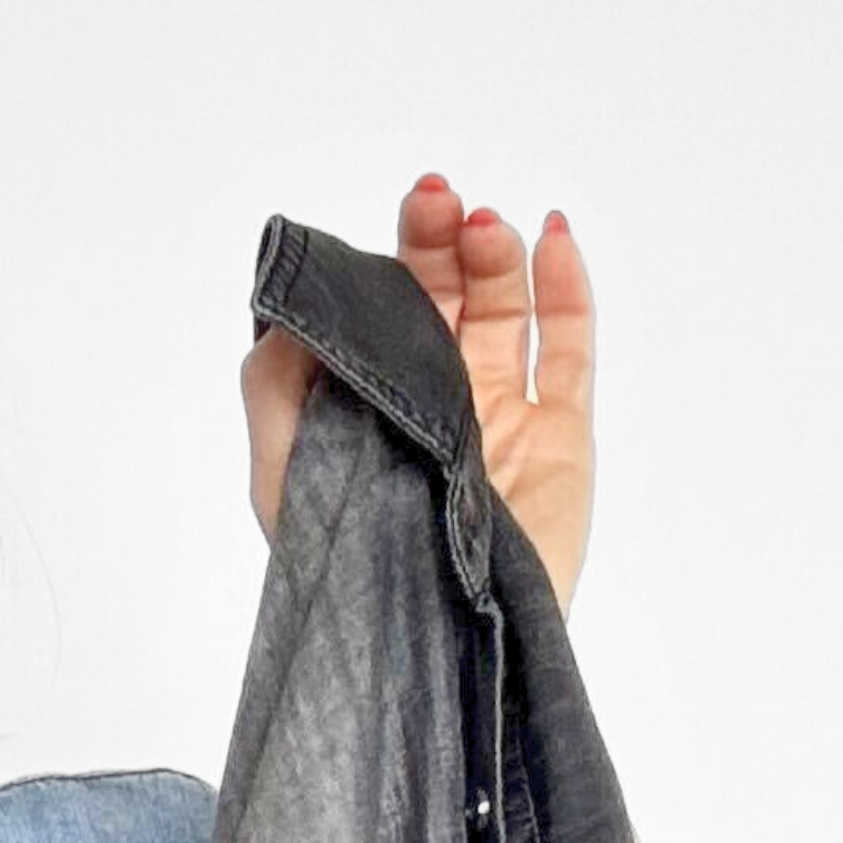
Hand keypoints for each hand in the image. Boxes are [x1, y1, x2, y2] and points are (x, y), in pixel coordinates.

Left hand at [242, 175, 595, 616]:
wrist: (436, 641)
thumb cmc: (350, 572)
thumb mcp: (282, 480)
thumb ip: (274, 393)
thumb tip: (283, 313)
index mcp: (369, 414)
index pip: (382, 319)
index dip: (387, 266)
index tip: (394, 223)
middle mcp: (434, 410)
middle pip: (444, 303)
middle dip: (437, 246)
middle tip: (435, 201)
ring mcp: (500, 422)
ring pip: (504, 316)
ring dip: (494, 258)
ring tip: (483, 227)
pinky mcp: (560, 440)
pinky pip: (568, 351)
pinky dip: (566, 289)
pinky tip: (552, 236)